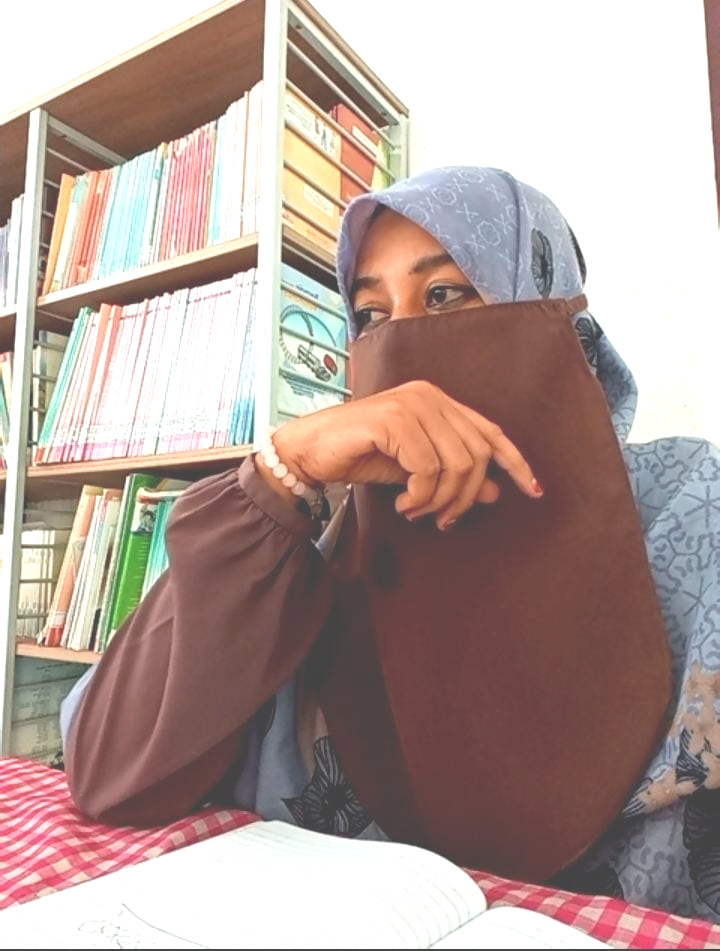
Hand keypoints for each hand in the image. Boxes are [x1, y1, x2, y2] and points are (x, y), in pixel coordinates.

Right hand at [259, 381, 542, 529]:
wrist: (310, 450)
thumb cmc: (361, 456)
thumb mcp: (415, 472)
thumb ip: (451, 476)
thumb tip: (494, 492)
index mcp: (439, 402)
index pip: (491, 432)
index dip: (515, 462)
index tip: (533, 491)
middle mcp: (429, 397)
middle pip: (476, 456)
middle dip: (464, 498)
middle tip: (442, 521)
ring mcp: (412, 404)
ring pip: (455, 465)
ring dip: (439, 501)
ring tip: (417, 513)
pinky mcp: (394, 419)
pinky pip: (427, 469)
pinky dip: (419, 496)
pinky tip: (402, 504)